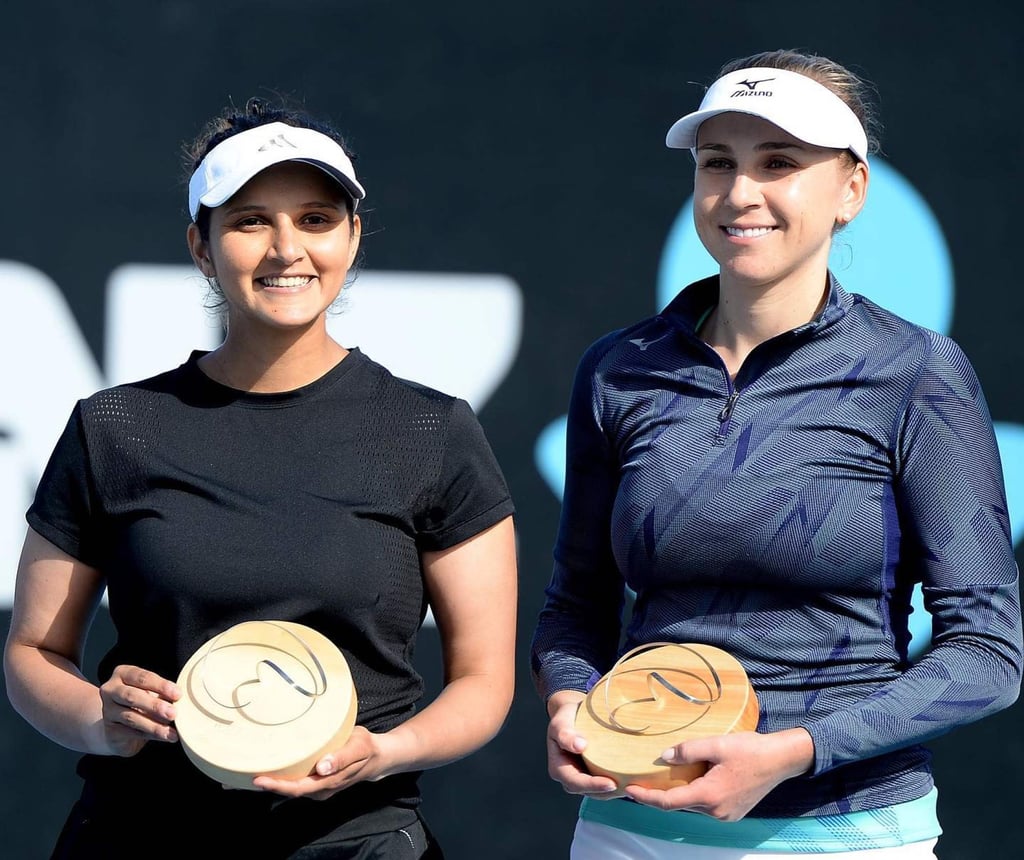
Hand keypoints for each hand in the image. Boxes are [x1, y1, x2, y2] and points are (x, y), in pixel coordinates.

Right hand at [97, 664, 180, 755]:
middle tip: (173, 713)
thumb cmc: (140, 703)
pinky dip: (150, 735)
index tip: (177, 694)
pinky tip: (164, 737)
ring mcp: (107, 711)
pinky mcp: (109, 730)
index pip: (142, 677)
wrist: (118, 727)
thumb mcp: (151, 692)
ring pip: (131, 717)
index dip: (160, 685)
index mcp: (123, 674)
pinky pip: (130, 733)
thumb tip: (179, 700)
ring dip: (154, 725)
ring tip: (171, 731)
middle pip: (132, 696)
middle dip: (155, 705)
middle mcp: (111, 690)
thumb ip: (161, 693)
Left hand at [251, 726, 384, 799]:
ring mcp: (320, 786)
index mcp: (329, 782)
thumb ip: (342, 758)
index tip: (259, 779)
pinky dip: (285, 778)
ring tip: (256, 771)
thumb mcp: (358, 747)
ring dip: (276, 782)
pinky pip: (299, 782)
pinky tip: (276, 769)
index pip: (298, 788)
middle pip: (291, 791)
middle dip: (270, 785)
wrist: (378, 757)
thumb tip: (322, 767)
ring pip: (294, 788)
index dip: (278, 786)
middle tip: (247, 776)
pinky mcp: (319, 780)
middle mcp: (321, 788)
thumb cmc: (367, 748)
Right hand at [546, 694, 620, 798]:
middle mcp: (569, 777)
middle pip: (589, 791)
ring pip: (598, 792)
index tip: (611, 783)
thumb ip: (565, 734)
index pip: (576, 783)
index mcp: (558, 768)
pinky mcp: (593, 773)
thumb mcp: (561, 722)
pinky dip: (617, 784)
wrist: (572, 712)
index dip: (593, 786)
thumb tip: (579, 746)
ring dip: (615, 791)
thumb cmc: (565, 716)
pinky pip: (604, 784)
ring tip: (633, 785)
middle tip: (628, 787)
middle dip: (608, 792)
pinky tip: (630, 779)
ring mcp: (582, 777)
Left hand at [624, 728, 813, 820]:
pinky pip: (706, 805)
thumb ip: (688, 751)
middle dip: (662, 794)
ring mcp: (726, 815)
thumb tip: (663, 757)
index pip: (669, 802)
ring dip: (681, 793)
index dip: (646, 797)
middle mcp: (716, 811)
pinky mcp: (733, 813)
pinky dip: (695, 795)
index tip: (628, 791)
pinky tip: (692, 779)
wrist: (781, 760)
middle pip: (680, 804)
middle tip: (643, 780)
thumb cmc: (750, 750)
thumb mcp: (716, 744)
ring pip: (693, 805)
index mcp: (709, 796)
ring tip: (667, 777)